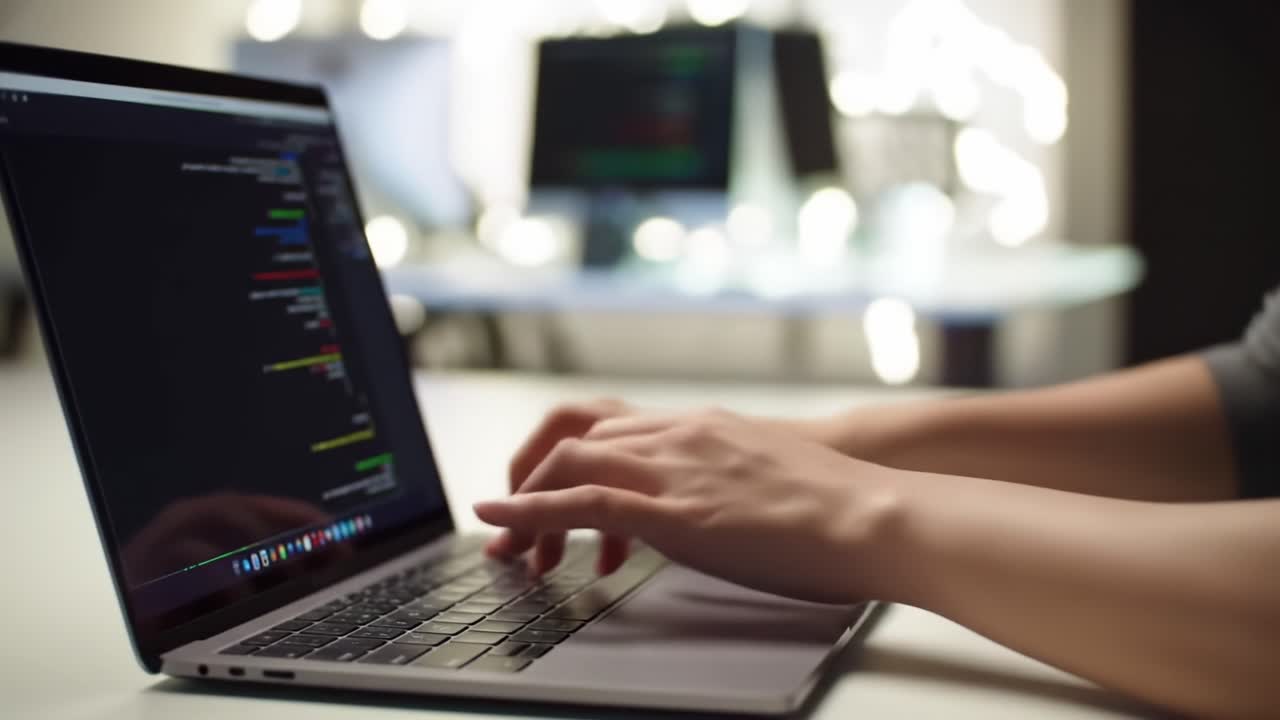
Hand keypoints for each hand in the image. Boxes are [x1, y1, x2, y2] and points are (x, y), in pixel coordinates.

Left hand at [475, 408, 900, 603]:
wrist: (872, 511)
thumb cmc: (833, 504)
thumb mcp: (763, 476)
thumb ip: (720, 481)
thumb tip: (701, 509)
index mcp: (698, 426)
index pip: (606, 429)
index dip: (563, 462)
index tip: (545, 498)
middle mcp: (677, 435)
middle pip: (576, 440)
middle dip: (534, 481)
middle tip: (519, 528)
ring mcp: (674, 467)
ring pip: (569, 463)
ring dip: (527, 501)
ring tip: (512, 546)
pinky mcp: (675, 508)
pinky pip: (582, 501)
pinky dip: (531, 508)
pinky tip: (502, 519)